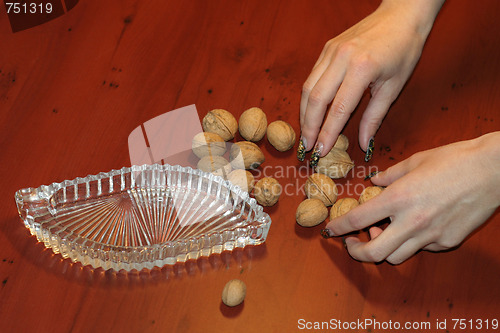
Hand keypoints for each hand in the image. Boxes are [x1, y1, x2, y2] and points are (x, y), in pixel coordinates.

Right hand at [300, 0, 443, 153]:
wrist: (401, 14)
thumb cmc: (404, 49)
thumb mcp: (394, 86)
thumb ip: (374, 117)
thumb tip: (362, 143)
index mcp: (362, 68)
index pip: (338, 110)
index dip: (327, 134)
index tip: (321, 152)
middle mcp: (341, 58)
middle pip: (315, 99)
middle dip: (309, 126)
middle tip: (307, 147)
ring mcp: (330, 51)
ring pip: (308, 88)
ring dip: (304, 113)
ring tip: (306, 133)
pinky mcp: (326, 48)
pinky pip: (312, 77)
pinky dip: (309, 97)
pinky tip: (311, 111)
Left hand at [324, 132, 499, 263]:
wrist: (493, 170)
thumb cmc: (454, 159)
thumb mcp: (415, 161)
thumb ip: (389, 175)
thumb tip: (374, 182)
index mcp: (398, 198)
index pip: (357, 219)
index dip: (338, 227)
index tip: (330, 231)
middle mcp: (412, 222)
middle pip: (375, 253)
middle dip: (356, 252)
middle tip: (351, 243)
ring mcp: (432, 235)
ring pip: (397, 256)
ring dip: (384, 248)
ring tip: (382, 232)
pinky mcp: (449, 241)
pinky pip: (422, 248)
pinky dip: (412, 242)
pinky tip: (415, 227)